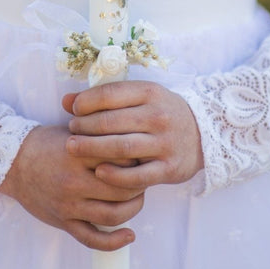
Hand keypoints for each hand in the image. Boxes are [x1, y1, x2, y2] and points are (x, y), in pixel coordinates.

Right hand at [0, 124, 144, 249]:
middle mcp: (73, 181)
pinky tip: (129, 235)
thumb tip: (133, 135)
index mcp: (77, 153)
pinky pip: (92, 239)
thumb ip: (99, 133)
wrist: (13, 163)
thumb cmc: (46, 144)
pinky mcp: (63, 222)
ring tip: (138, 199)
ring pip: (112, 214)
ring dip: (133, 209)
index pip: (120, 158)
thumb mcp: (72, 131)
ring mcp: (68, 204)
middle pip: (122, 189)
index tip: (144, 156)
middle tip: (144, 177)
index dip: (138, 159)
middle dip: (140, 184)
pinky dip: (113, 242)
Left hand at [62, 81, 203, 190]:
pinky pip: (137, 176)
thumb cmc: (160, 114)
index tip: (74, 110)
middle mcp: (159, 116)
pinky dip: (115, 176)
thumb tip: (66, 101)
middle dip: (84, 127)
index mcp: (150, 92)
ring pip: (121, 148)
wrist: (203, 135)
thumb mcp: (139, 97)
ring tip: (74, 148)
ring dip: (92, 149)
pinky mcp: (169, 168)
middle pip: (112, 122)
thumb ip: (104, 98)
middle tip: (70, 132)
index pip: (110, 94)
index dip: (86, 102)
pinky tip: (98, 172)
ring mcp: (165, 143)